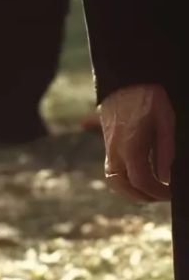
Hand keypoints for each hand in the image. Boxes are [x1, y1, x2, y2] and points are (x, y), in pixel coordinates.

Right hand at [99, 84, 175, 201]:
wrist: (125, 83)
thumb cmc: (149, 98)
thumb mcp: (166, 121)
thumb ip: (165, 150)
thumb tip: (166, 177)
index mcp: (131, 146)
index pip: (141, 180)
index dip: (157, 192)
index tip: (171, 194)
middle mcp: (116, 151)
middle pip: (123, 186)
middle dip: (143, 196)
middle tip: (162, 196)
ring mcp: (109, 150)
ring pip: (114, 182)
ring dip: (130, 192)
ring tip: (149, 191)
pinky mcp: (108, 147)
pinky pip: (112, 173)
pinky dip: (124, 182)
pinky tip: (138, 180)